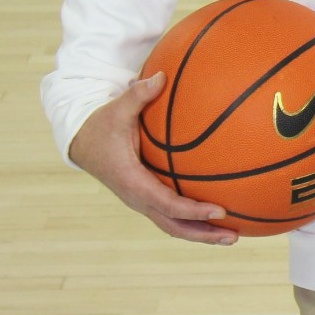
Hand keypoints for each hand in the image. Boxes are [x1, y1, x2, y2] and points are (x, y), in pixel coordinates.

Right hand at [68, 72, 238, 244]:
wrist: (82, 143)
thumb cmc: (102, 125)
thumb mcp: (117, 109)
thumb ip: (138, 95)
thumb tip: (160, 77)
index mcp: (132, 181)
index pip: (166, 202)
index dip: (192, 210)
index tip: (219, 210)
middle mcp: (138, 197)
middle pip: (173, 225)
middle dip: (202, 234)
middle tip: (233, 237)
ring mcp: (142, 200)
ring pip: (173, 225)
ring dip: (201, 233)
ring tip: (232, 236)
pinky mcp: (147, 197)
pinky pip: (172, 214)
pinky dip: (194, 220)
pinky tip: (218, 215)